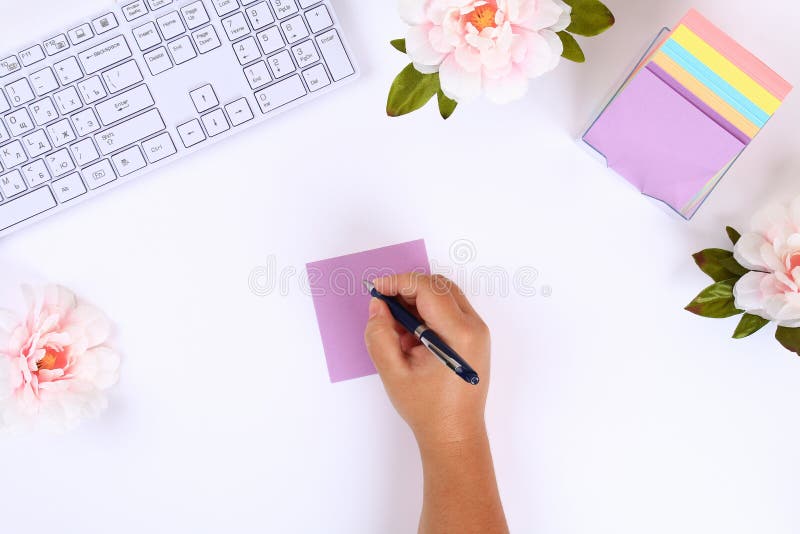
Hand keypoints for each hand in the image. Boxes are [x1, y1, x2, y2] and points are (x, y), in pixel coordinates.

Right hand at [364, 273, 490, 446]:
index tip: (376, 289)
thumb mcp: (393, 372)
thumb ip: (380, 335)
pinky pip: (450, 310)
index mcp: (458, 334)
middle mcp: (474, 328)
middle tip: (382, 304)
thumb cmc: (427, 409)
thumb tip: (378, 306)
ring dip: (417, 301)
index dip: (399, 282)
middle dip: (407, 288)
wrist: (455, 434)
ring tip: (396, 327)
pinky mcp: (474, 338)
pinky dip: (427, 312)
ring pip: (445, 296)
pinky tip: (410, 336)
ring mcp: (477, 332)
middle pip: (439, 287)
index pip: (428, 289)